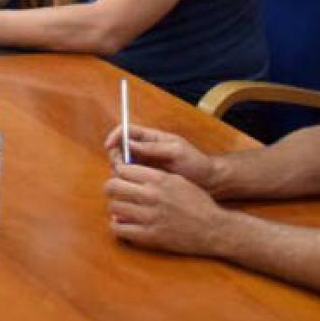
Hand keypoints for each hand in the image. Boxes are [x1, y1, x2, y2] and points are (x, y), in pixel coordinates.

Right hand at [102, 124, 220, 191]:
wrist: (209, 182)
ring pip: (122, 165)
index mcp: (151, 138)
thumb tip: (129, 143)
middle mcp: (145, 150)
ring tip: (130, 181)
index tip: (110, 146)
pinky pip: (130, 178)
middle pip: (119, 148)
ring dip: (120, 171)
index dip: (115, 136)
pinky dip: (126, 182)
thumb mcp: (177, 151)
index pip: (126, 131)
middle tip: (122, 168)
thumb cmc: (196, 163)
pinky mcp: (146, 179)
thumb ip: (153, 147)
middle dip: (116, 156)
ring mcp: (145, 165)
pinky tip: (132, 189)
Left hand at [104, 163, 231, 255]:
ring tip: (123, 210)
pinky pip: (119, 229)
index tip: (121, 179)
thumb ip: (153, 176)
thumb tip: (129, 174)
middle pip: (112, 186)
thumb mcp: (178, 180)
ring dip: (115, 207)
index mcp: (159, 179)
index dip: (119, 173)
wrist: (214, 229)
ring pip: (113, 206)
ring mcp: (149, 216)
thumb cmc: (197, 203)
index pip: (122, 169)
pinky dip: (117, 226)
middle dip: (111, 188)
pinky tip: (123, 224)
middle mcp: (152, 196)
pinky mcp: (149, 236)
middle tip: (117, 194)